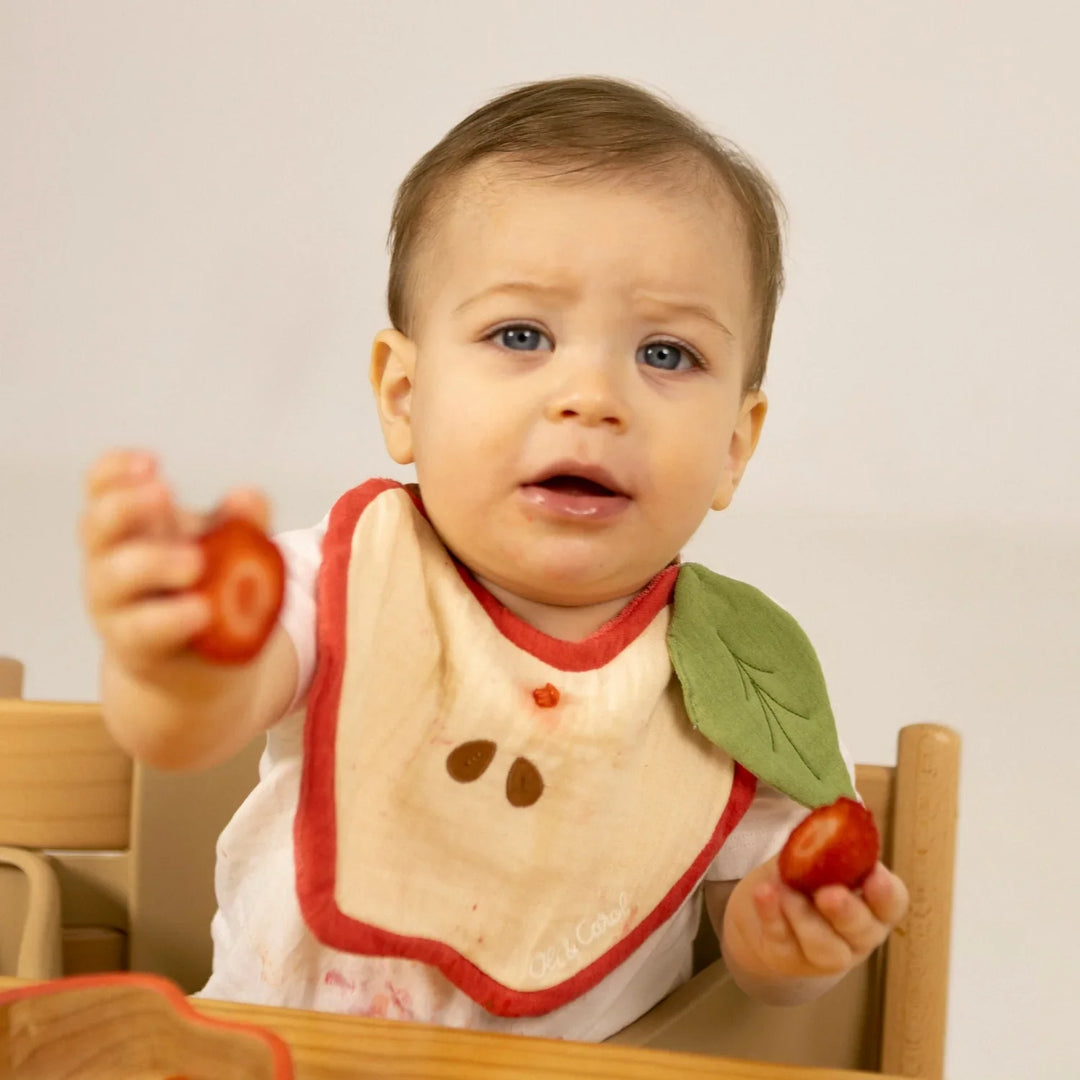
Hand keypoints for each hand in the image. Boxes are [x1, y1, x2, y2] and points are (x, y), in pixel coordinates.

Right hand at [80, 449, 269, 679]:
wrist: (203, 666)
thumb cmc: (208, 591)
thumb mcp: (230, 550)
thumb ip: (243, 523)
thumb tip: (247, 496)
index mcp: (131, 527)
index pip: (102, 488)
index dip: (114, 471)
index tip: (150, 462)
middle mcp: (110, 560)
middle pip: (96, 525)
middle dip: (125, 505)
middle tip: (165, 492)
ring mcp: (115, 605)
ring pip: (113, 576)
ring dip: (152, 561)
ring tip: (196, 562)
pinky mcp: (135, 646)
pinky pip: (143, 629)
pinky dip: (171, 618)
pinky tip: (201, 610)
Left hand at [722, 855, 908, 990]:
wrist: (768, 908)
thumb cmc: (807, 877)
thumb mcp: (819, 856)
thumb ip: (827, 845)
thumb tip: (827, 821)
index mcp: (874, 905)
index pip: (893, 903)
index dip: (886, 893)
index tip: (873, 876)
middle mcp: (858, 936)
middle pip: (862, 931)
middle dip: (847, 912)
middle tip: (828, 894)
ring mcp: (826, 954)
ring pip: (824, 947)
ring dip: (804, 917)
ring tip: (785, 891)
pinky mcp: (789, 959)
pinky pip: (783, 941)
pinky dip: (772, 916)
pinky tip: (764, 893)